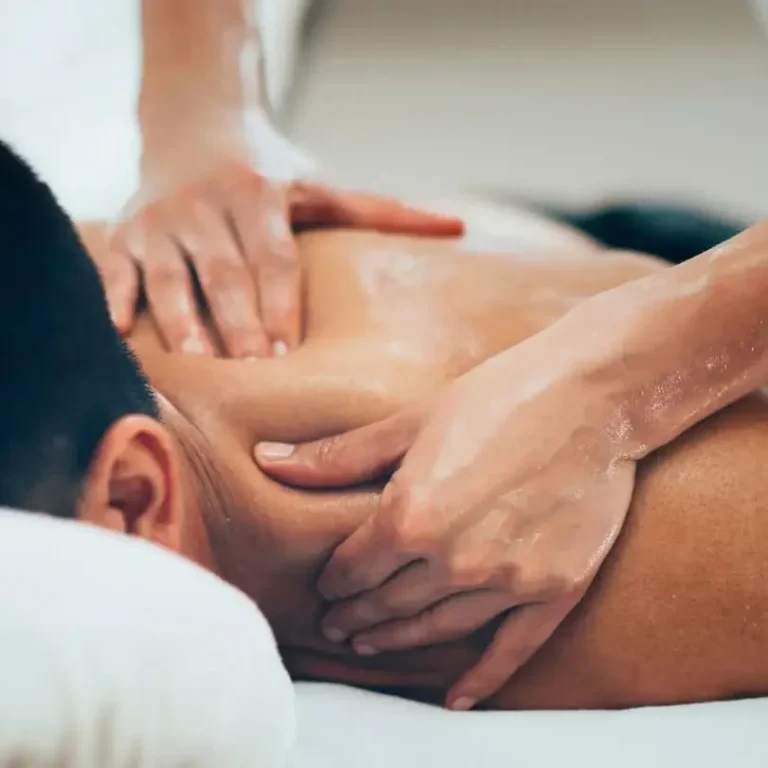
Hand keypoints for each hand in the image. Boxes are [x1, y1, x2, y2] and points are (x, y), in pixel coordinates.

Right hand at [105, 129, 462, 356]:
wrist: (195, 128)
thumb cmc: (270, 173)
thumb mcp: (323, 187)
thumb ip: (384, 211)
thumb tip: (457, 228)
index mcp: (259, 196)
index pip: (273, 257)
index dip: (279, 301)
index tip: (286, 349)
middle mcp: (206, 206)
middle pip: (224, 272)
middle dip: (236, 321)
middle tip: (249, 369)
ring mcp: (160, 220)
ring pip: (169, 275)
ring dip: (180, 321)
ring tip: (195, 366)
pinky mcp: (126, 233)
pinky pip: (115, 269)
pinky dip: (114, 300)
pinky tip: (118, 334)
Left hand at [256, 334, 635, 708]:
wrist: (591, 396)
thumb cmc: (497, 397)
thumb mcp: (411, 421)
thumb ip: (339, 456)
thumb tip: (269, 459)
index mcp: (411, 513)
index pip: (355, 566)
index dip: (335, 580)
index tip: (327, 587)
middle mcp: (454, 558)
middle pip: (389, 602)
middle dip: (357, 615)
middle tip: (337, 627)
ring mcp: (508, 580)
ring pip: (438, 628)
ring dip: (399, 640)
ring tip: (372, 645)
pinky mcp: (555, 589)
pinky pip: (511, 649)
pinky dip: (481, 678)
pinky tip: (456, 697)